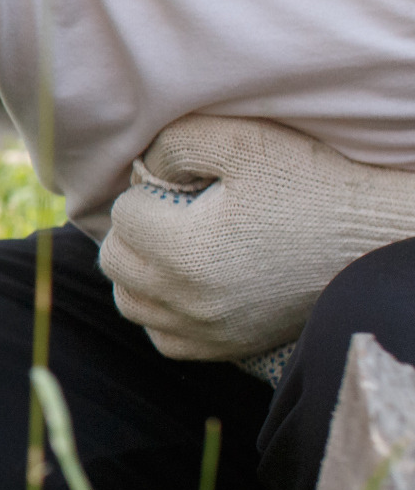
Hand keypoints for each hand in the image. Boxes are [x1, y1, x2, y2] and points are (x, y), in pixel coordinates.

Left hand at [98, 115, 414, 360]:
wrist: (373, 240)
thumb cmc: (311, 185)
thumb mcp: (240, 141)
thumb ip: (172, 144)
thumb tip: (141, 169)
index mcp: (186, 252)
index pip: (123, 214)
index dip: (149, 189)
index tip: (186, 184)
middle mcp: (190, 303)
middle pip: (116, 260)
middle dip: (135, 227)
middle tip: (175, 208)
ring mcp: (209, 332)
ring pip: (131, 302)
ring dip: (139, 269)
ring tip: (176, 241)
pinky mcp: (229, 348)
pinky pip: (164, 338)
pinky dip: (162, 310)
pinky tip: (187, 281)